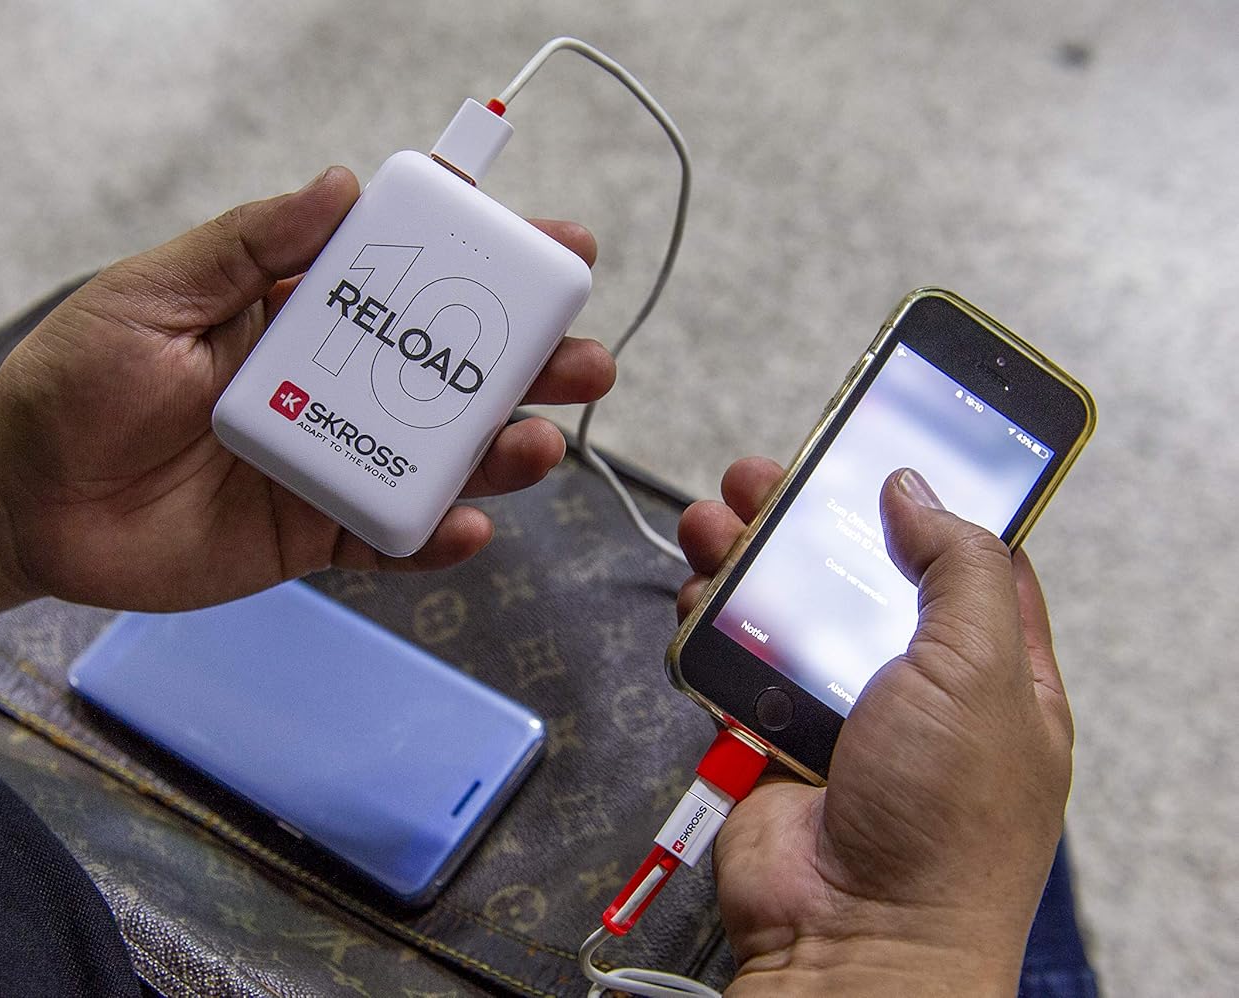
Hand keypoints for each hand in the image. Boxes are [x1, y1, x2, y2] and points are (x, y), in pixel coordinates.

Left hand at [0, 167, 612, 609]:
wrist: (22, 501)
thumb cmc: (74, 384)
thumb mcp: (152, 293)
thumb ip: (247, 244)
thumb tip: (342, 186)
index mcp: (300, 312)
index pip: (410, 279)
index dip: (484, 263)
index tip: (553, 249)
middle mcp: (332, 385)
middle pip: (450, 372)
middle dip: (527, 365)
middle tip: (586, 359)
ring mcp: (329, 462)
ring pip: (438, 457)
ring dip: (502, 451)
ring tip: (541, 444)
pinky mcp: (312, 535)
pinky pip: (389, 537)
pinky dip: (435, 538)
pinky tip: (468, 525)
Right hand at [677, 459, 1072, 994]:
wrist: (856, 932)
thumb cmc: (944, 824)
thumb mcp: (979, 672)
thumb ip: (956, 569)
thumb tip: (916, 493)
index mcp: (992, 673)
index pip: (966, 564)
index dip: (925, 504)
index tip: (882, 452)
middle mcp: (914, 688)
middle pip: (857, 576)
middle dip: (810, 520)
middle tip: (771, 474)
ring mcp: (839, 714)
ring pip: (787, 611)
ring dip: (747, 558)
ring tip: (713, 515)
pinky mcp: (770, 737)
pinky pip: (734, 663)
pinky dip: (710, 621)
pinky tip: (695, 588)